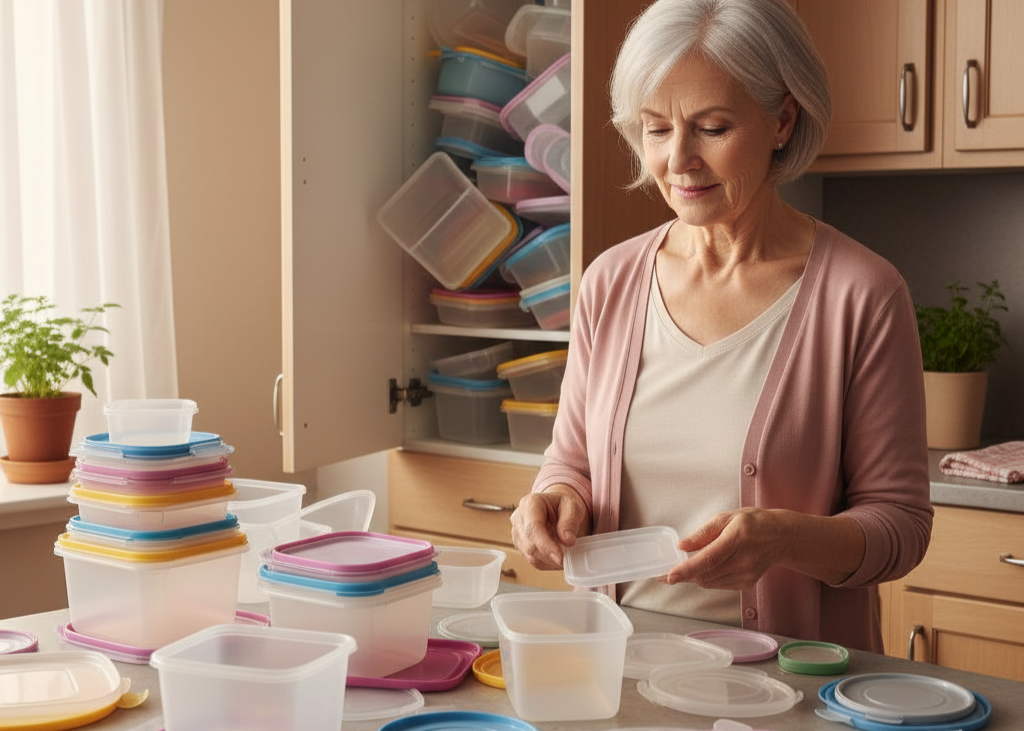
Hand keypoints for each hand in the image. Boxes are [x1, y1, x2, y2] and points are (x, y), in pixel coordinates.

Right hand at [511, 485, 590, 569]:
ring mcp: (518, 533)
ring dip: (551, 560)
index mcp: (530, 503)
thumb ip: (570, 522)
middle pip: (530, 544)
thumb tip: (568, 541)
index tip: (560, 557)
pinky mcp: (521, 546)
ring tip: (566, 553)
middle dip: (551, 554)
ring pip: (531, 555)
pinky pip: (534, 560)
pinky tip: (559, 556)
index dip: (545, 544)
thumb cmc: (564, 505)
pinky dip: (549, 562)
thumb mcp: (573, 507)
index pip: (533, 527)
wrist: (558, 508)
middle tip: (570, 555)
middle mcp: (519, 518)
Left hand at [661, 508, 784, 590]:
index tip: (670, 575)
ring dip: (694, 576)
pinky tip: (707, 567)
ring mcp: (746, 575)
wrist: (781, 537)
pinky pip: (718, 584)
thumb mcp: (726, 517)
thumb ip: (702, 533)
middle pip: (706, 574)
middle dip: (684, 575)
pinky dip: (707, 578)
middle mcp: (743, 560)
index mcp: (737, 539)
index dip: (687, 569)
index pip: (708, 559)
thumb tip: (682, 546)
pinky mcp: (746, 584)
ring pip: (710, 582)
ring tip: (686, 567)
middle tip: (665, 572)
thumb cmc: (753, 523)